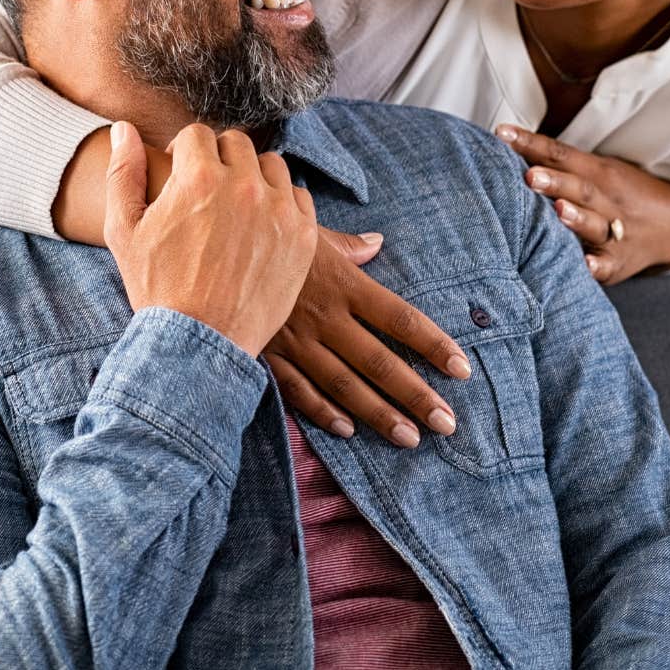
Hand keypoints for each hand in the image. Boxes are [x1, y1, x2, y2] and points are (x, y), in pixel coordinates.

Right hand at [104, 122, 317, 355]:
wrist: (199, 342)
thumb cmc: (156, 287)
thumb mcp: (124, 230)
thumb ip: (123, 172)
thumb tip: (124, 129)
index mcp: (198, 177)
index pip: (197, 134)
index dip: (184, 152)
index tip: (182, 175)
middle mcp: (243, 186)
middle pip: (236, 143)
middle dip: (219, 160)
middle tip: (208, 192)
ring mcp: (278, 210)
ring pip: (271, 165)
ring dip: (253, 177)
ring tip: (237, 207)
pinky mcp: (303, 235)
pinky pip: (298, 197)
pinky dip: (281, 204)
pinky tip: (261, 226)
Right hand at [264, 229, 471, 447]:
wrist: (208, 245)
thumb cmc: (264, 233)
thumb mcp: (308, 230)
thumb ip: (348, 245)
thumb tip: (377, 243)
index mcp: (343, 283)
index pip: (399, 318)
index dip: (433, 345)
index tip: (461, 369)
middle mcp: (325, 316)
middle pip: (380, 362)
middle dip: (416, 395)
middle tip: (447, 423)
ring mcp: (295, 339)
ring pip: (344, 384)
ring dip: (379, 414)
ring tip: (409, 438)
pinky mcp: (268, 354)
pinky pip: (299, 390)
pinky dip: (323, 412)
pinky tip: (348, 430)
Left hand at [495, 125, 669, 284]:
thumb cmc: (619, 194)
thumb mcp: (597, 171)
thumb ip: (558, 163)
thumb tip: (506, 144)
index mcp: (597, 172)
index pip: (561, 154)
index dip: (531, 144)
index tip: (501, 134)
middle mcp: (607, 199)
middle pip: (579, 187)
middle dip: (554, 182)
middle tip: (529, 176)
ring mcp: (615, 231)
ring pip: (595, 224)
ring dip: (576, 218)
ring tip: (558, 211)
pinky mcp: (618, 263)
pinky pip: (607, 264)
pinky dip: (597, 266)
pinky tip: (585, 265)